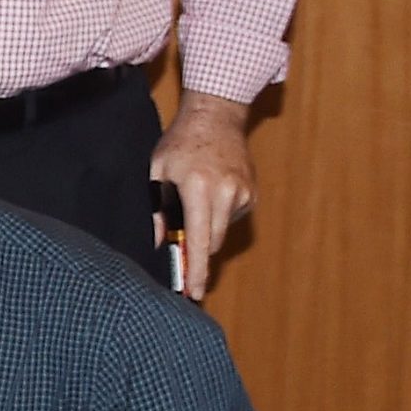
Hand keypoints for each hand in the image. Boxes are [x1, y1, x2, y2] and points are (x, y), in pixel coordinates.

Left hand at [151, 92, 255, 299]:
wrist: (215, 118)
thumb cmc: (180, 143)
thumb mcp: (158, 171)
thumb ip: (158, 209)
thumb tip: (160, 242)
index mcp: (198, 188)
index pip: (197, 239)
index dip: (196, 269)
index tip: (194, 291)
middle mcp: (225, 193)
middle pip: (211, 242)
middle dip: (196, 251)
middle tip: (180, 250)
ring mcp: (243, 194)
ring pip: (222, 231)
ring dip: (206, 228)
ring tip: (193, 199)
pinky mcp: (253, 194)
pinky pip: (232, 218)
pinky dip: (218, 215)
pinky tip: (209, 192)